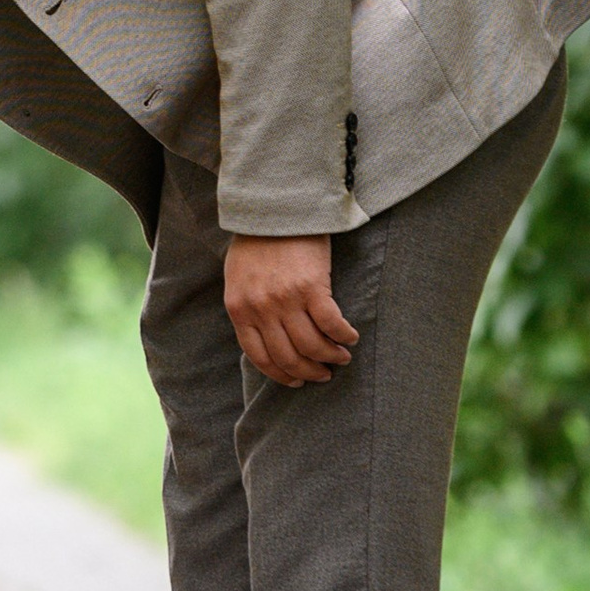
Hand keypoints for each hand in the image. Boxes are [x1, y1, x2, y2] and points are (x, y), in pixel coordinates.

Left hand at [223, 234, 358, 387]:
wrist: (274, 209)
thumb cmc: (257, 243)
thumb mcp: (239, 279)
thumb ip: (249, 308)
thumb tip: (268, 337)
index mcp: (239, 310)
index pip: (259, 357)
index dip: (281, 375)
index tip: (296, 382)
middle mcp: (261, 309)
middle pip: (288, 357)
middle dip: (308, 372)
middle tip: (323, 375)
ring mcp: (286, 300)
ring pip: (311, 346)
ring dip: (329, 358)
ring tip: (340, 358)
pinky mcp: (312, 287)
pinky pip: (331, 324)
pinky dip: (343, 336)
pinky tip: (350, 338)